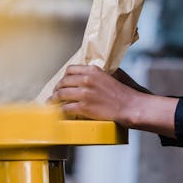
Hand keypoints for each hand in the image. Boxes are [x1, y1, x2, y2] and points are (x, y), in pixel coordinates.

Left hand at [51, 65, 177, 136]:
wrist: (130, 106)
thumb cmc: (124, 92)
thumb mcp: (112, 75)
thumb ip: (99, 74)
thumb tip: (91, 75)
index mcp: (93, 70)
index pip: (70, 69)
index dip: (64, 77)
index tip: (63, 82)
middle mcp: (87, 79)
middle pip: (63, 82)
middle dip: (57, 88)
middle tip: (55, 94)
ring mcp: (84, 93)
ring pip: (61, 94)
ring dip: (54, 100)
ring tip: (52, 104)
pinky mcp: (84, 107)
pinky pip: (65, 108)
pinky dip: (60, 110)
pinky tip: (59, 112)